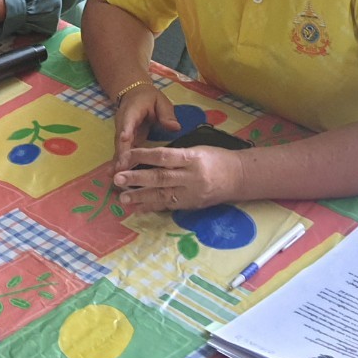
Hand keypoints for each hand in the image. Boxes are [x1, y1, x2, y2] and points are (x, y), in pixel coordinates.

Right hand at [112, 83, 179, 170]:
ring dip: (118, 162)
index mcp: (132, 112)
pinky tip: (117, 175)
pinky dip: (120, 163)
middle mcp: (123, 124)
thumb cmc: (149, 98)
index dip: (126, 132)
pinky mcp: (124, 141)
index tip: (124, 141)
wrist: (134, 94)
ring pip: (119, 149)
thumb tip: (175, 127)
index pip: (128, 122)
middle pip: (121, 141)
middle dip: (120, 155)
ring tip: (116, 177)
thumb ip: (166, 114)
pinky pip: (122, 152)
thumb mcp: (160, 101)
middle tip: (120, 170)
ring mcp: (122, 133)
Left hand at [112, 145, 244, 212]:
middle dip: (136, 178)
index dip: (142, 156)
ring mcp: (192, 193)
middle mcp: (192, 176)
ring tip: (123, 198)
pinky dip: (153, 207)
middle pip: (160, 177)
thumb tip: (148, 158)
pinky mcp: (193, 205)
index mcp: (192, 157)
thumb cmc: (216, 158)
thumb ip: (175, 155)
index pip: (163, 156)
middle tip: (117, 179)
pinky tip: (139, 208)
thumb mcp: (197, 149)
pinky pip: (170, 206)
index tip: (125, 157)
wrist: (240, 177)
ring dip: (141, 196)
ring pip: (163, 194)